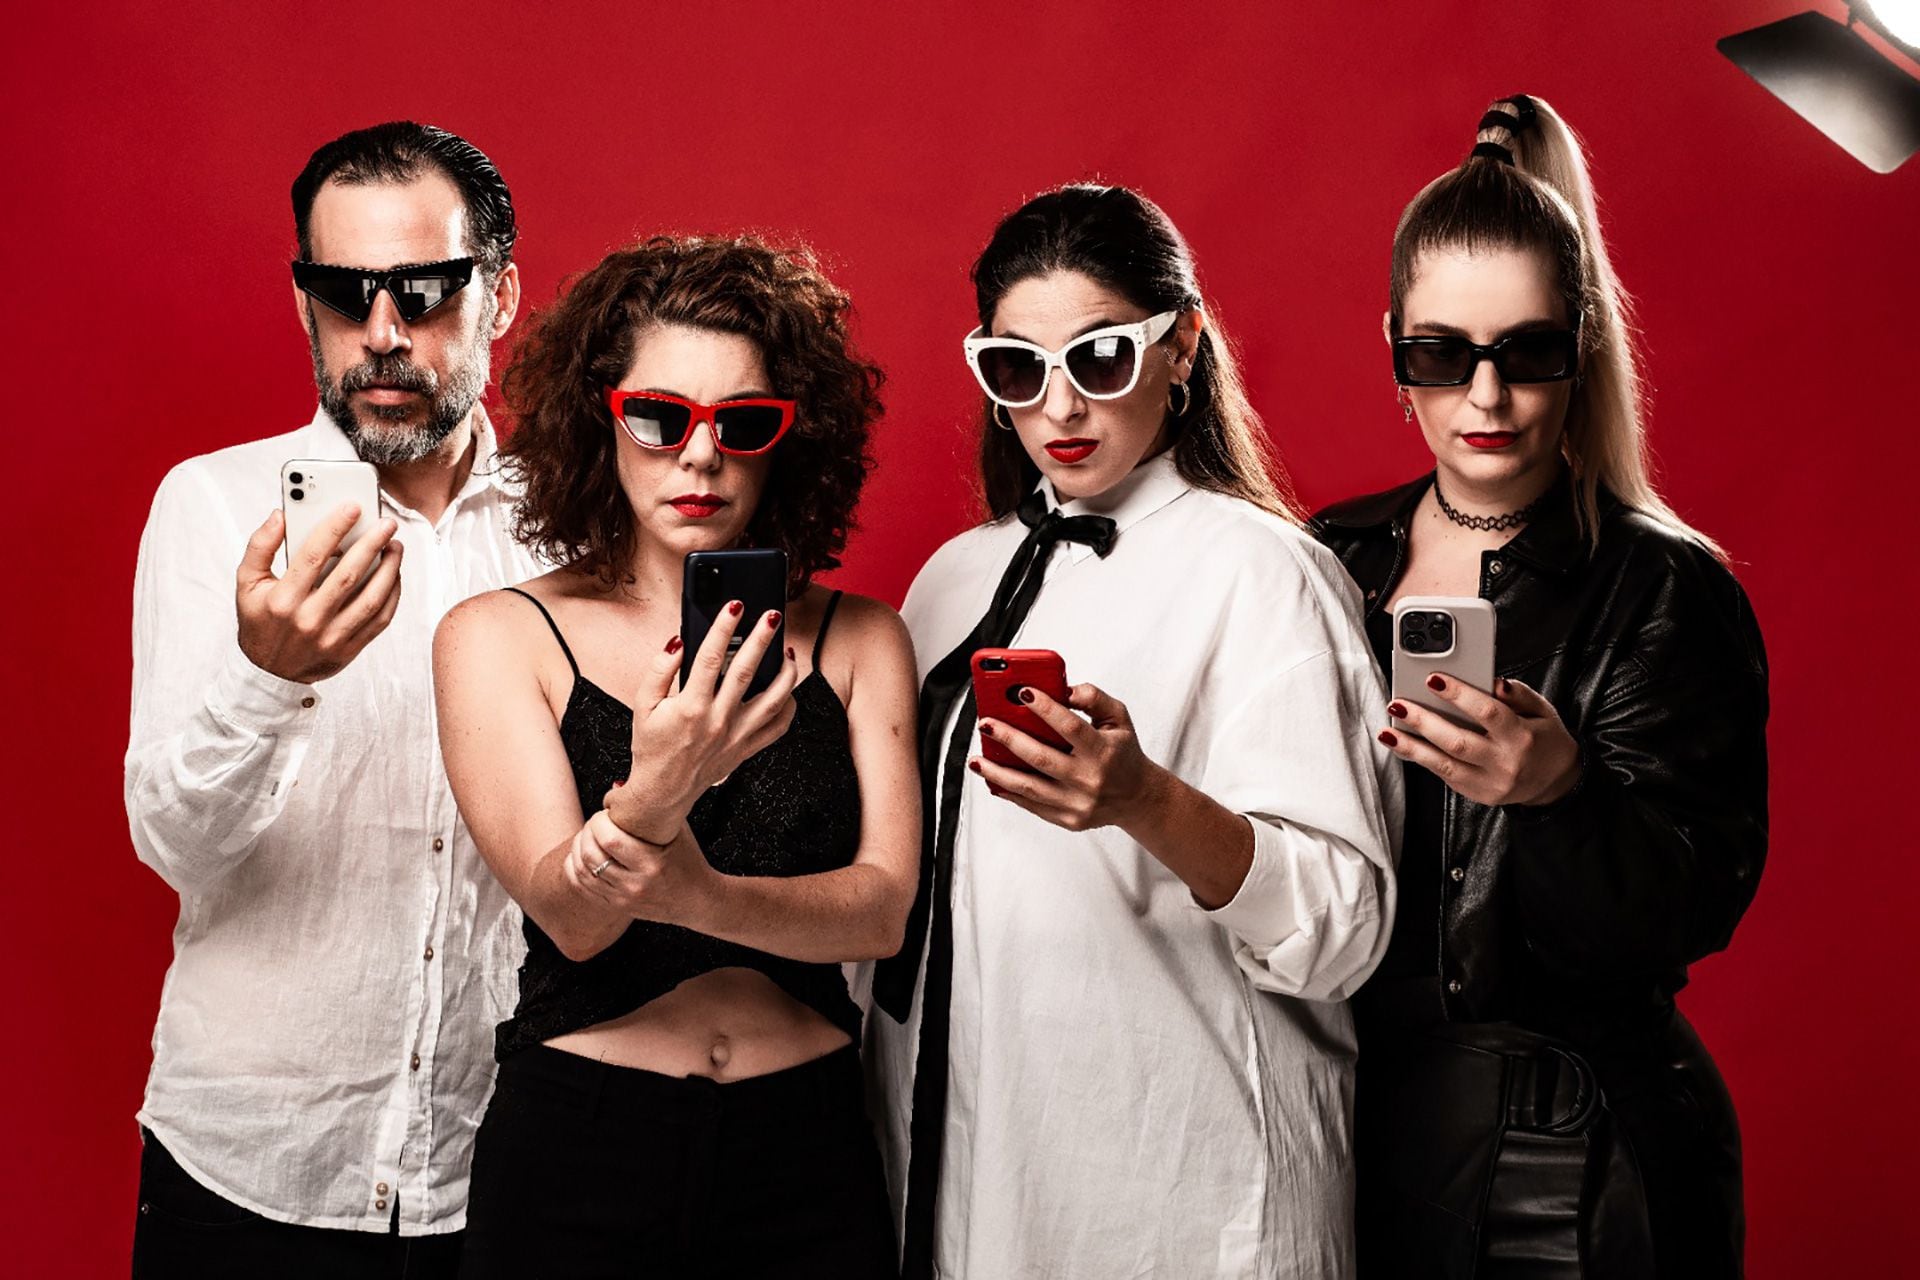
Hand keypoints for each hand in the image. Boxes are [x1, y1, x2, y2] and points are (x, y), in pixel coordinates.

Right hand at [236, 506, 402, 682]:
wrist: (269, 673)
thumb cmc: (260, 620)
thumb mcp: (246, 583)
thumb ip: (260, 546)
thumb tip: (280, 515)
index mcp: (283, 599)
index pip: (314, 555)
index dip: (336, 527)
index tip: (354, 506)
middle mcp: (309, 618)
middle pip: (349, 574)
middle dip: (372, 544)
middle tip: (388, 524)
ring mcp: (332, 636)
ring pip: (371, 598)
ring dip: (389, 569)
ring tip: (396, 547)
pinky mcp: (349, 648)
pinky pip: (380, 619)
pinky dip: (392, 595)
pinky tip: (394, 575)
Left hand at [563, 811, 719, 928]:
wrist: (697, 900)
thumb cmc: (689, 860)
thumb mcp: (678, 831)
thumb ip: (651, 808)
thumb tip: (616, 787)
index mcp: (652, 864)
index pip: (610, 839)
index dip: (599, 821)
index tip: (606, 813)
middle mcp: (635, 884)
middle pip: (591, 854)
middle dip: (587, 831)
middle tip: (595, 822)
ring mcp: (624, 898)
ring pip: (582, 871)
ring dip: (578, 848)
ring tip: (588, 835)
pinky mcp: (616, 906)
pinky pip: (583, 887)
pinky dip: (575, 868)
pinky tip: (581, 855)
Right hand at [603, 600, 799, 840]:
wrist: (663, 791)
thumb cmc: (651, 745)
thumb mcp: (642, 705)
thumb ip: (658, 671)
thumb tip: (678, 642)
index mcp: (691, 707)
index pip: (711, 657)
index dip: (724, 627)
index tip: (735, 604)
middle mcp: (718, 721)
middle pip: (748, 671)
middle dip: (762, 639)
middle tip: (773, 615)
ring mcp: (737, 736)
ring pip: (774, 700)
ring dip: (786, 672)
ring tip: (788, 650)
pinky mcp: (747, 749)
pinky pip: (779, 727)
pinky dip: (789, 706)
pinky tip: (787, 688)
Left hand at [970, 682, 1165, 833]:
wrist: (1136, 797)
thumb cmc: (1122, 753)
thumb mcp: (1118, 719)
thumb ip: (1093, 698)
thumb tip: (1063, 689)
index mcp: (1104, 751)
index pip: (1071, 727)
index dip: (1045, 709)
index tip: (1022, 693)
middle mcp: (1090, 779)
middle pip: (1042, 758)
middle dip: (1009, 739)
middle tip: (986, 724)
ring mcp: (1078, 803)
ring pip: (1029, 787)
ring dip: (998, 772)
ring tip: (976, 760)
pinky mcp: (1068, 819)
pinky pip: (1032, 805)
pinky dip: (1009, 791)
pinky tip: (992, 778)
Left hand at [1380, 675, 1579, 806]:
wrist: (1556, 783)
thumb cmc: (1544, 739)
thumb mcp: (1542, 710)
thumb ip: (1518, 693)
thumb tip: (1493, 681)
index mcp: (1522, 737)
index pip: (1487, 713)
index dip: (1459, 695)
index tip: (1433, 678)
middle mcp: (1504, 763)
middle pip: (1458, 742)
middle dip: (1424, 722)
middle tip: (1398, 704)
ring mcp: (1489, 783)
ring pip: (1443, 765)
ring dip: (1411, 746)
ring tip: (1388, 730)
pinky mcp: (1477, 794)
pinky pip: (1443, 775)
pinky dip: (1420, 759)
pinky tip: (1402, 744)